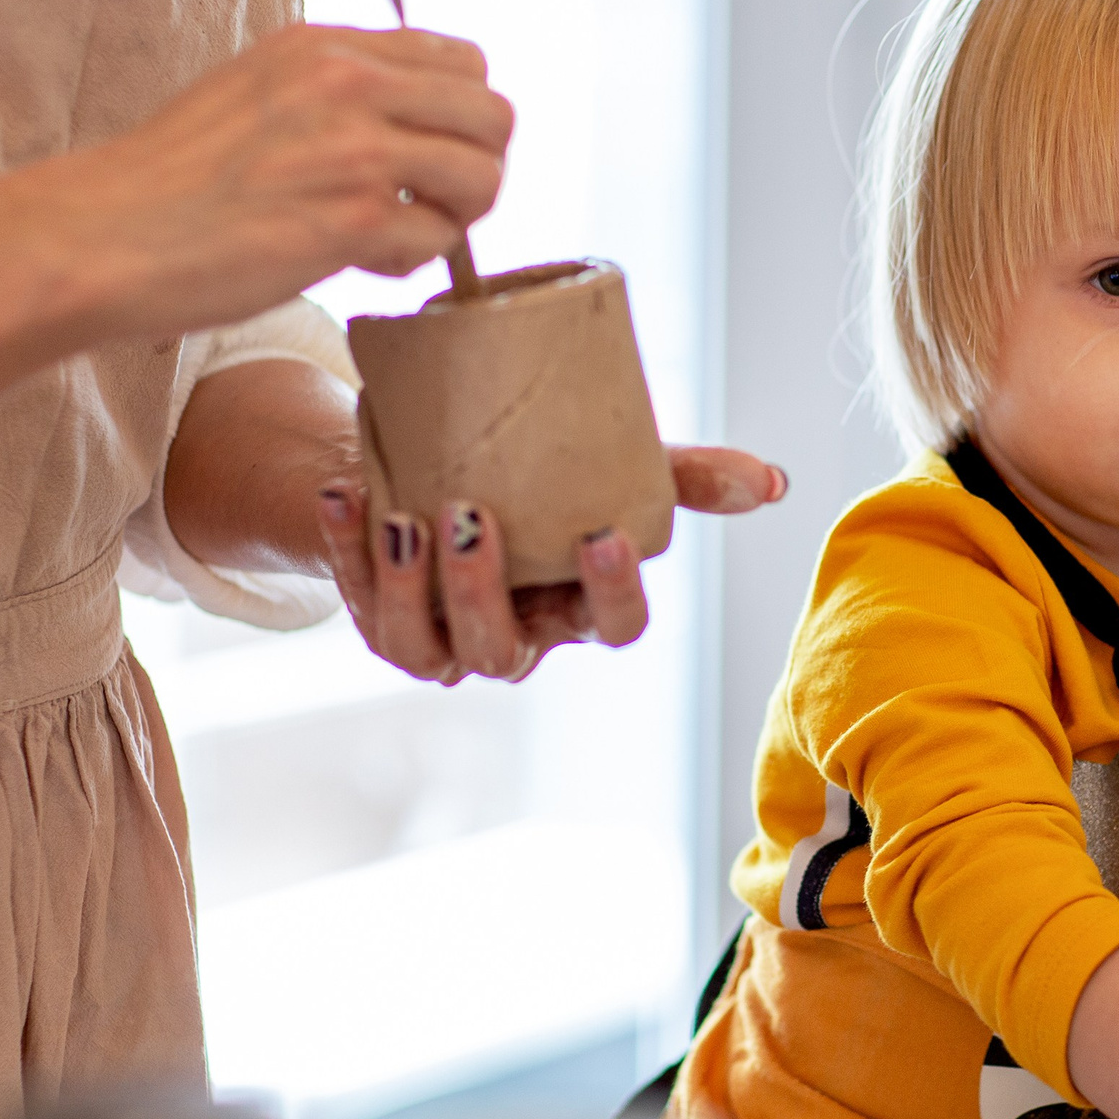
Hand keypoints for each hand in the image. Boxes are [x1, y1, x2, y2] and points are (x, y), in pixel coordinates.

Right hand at [17, 22, 514, 341]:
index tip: (428, 154)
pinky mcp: (353, 217)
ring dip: (456, 218)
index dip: (462, 118)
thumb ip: (334, 93)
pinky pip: (438, 240)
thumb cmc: (173, 182)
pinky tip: (357, 262)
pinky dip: (410, 262)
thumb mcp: (256, 92)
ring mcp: (354, 147)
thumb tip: (416, 124)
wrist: (103, 235)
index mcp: (325, 47)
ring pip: (483, 176)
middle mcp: (347, 82)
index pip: (462, 60)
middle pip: (494, 115)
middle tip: (433, 205)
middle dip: (478, 168)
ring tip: (398, 236)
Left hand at [321, 446, 786, 683]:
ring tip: (403, 516)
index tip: (603, 536)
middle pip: (502, 647)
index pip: (613, 627)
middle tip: (471, 515)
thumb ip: (684, 478)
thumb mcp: (609, 471)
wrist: (431, 472)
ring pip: (426, 646)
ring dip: (408, 584)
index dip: (609, 592)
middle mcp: (515, 639)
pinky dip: (349, 551)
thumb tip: (770, 480)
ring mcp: (444, 643)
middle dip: (481, 589)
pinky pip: (360, 607)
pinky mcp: (383, 626)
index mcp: (578, 609)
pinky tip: (348, 494)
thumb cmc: (535, 479)